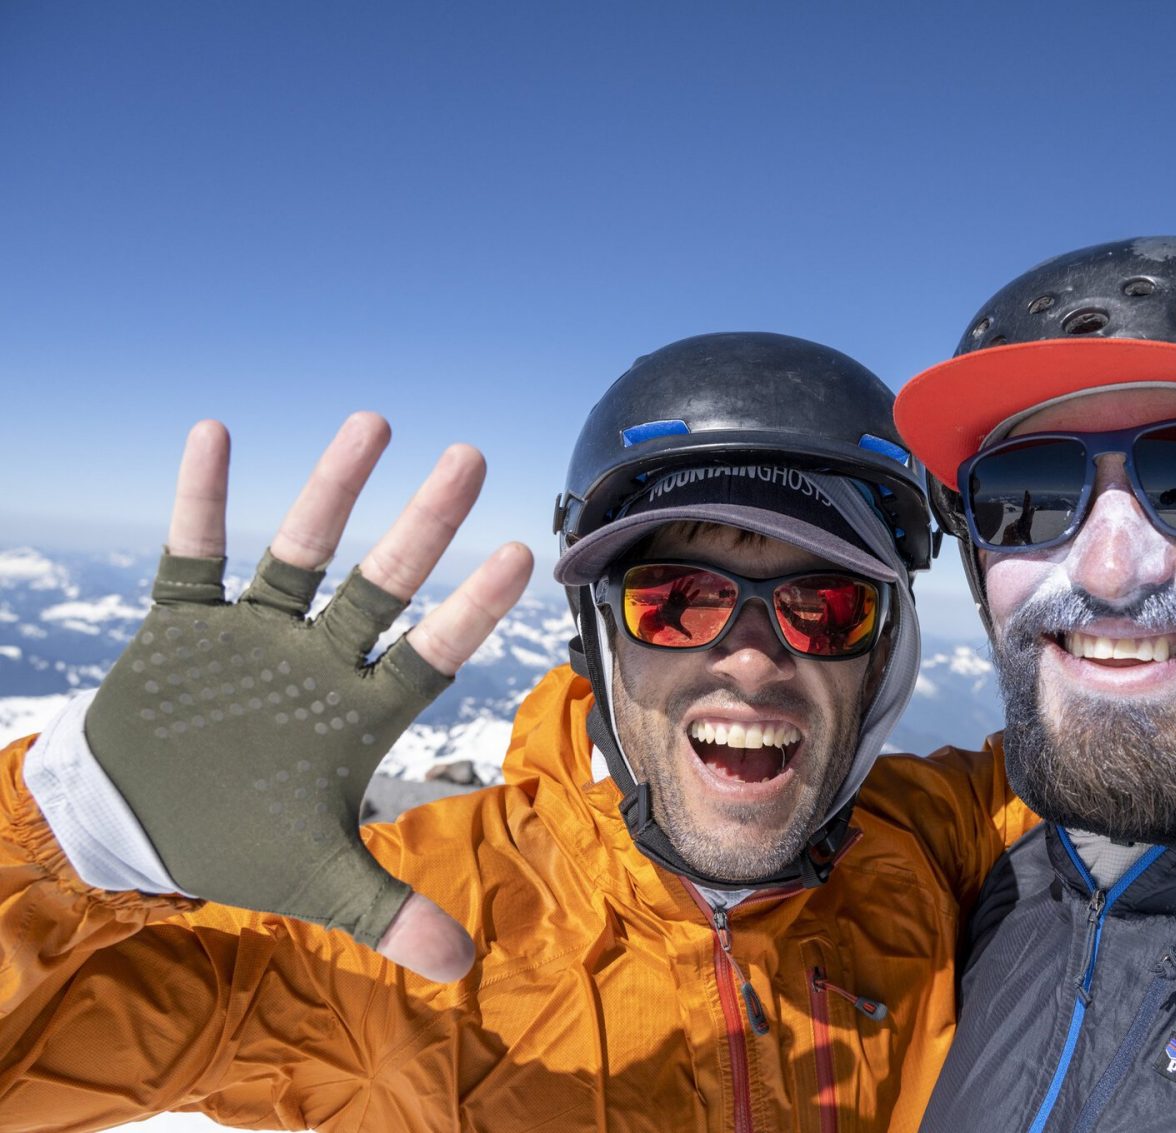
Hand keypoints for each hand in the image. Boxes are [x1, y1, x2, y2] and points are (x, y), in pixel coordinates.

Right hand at [85, 414, 532, 982]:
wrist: (140, 826)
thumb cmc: (239, 842)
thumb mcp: (315, 880)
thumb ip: (387, 912)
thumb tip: (464, 970)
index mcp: (355, 712)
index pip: (428, 651)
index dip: (470, 609)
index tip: (520, 553)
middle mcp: (316, 658)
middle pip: (379, 582)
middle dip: (422, 524)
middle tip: (472, 459)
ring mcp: (253, 635)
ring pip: (299, 551)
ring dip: (331, 491)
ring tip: (374, 424)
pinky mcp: (183, 624)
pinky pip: (190, 554)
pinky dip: (197, 501)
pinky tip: (213, 435)